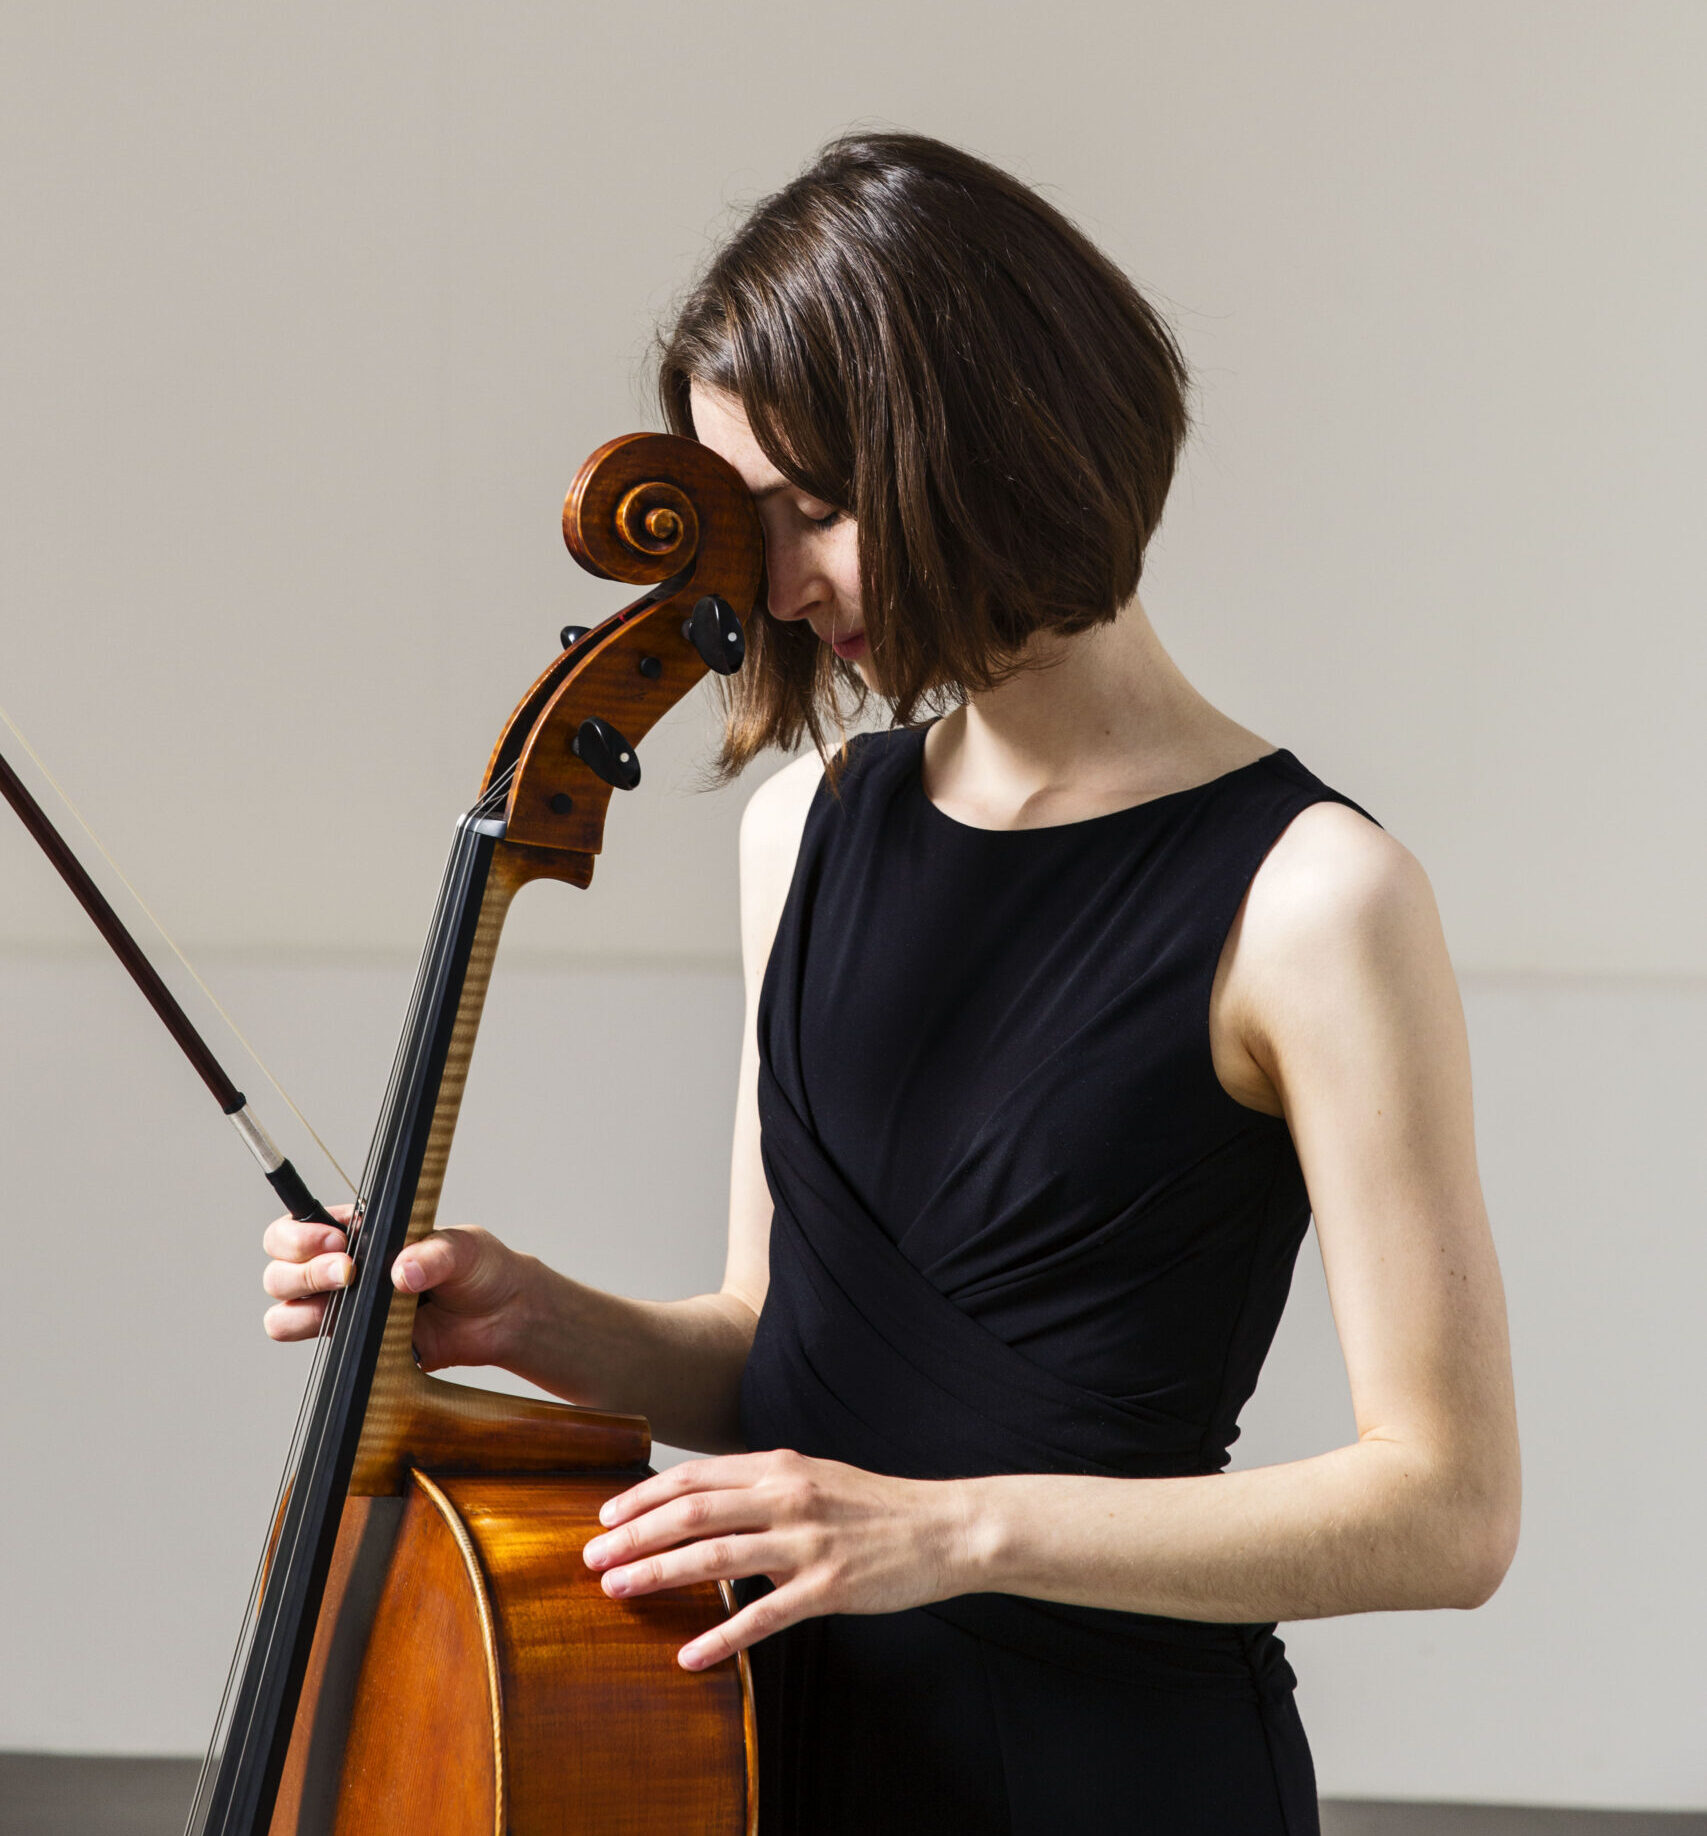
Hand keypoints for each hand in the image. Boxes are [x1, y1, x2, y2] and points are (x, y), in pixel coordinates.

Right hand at [261, 1206, 533, 1370]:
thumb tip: (403, 1271)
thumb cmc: (479, 1269)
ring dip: (303, 1308)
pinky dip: (321, 1339)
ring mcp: (343, 1307)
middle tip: (348, 1270)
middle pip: (279, 1269)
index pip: (298, 1226)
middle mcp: (341, 1267)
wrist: (501, 1316)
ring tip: (347, 1300)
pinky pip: (312, 1344)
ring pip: (284, 1310)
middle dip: (304, 1269)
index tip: (337, 1241)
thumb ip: (434, 1254)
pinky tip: (358, 1331)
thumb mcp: (464, 1249)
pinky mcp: (354, 1342)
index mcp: (360, 1232)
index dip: (302, 1234)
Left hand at [582, 1449, 973, 1669]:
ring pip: (715, 1556)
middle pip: (691, 1512)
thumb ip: (761, 1485)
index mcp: (780, 1466)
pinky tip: (690, 1655)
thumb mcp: (814, 1477)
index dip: (642, 1496)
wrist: (943, 1527)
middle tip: (592, 1558)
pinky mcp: (828, 1586)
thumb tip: (701, 1501)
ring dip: (658, 1574)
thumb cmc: (873, 1506)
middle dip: (633, 1535)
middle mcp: (787, 1496)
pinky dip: (722, 1635)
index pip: (694, 1476)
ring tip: (618, 1591)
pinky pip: (763, 1614)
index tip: (604, 1516)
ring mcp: (807, 1541)